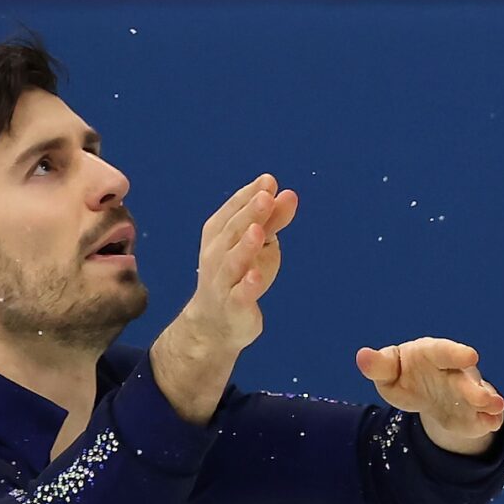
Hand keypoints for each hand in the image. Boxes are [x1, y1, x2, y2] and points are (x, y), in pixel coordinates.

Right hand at [188, 173, 297, 353]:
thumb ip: (273, 219)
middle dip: (249, 213)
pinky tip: (255, 276)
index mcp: (220, 233)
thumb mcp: (258, 243)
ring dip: (245, 246)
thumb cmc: (238, 274)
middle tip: (266, 196)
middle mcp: (217, 254)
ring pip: (233, 261)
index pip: (234, 209)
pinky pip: (239, 294)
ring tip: (258, 231)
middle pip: (233, 231)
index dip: (250, 195)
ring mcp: (223, 281)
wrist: (215, 322)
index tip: (268, 181)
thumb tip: (289, 194)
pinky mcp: (233, 305)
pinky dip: (247, 285)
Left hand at [356, 338, 503, 454]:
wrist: (423, 392)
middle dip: (475, 389)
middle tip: (485, 398)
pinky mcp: (472, 412)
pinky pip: (483, 415)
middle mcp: (455, 371)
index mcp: (433, 355)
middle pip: (465, 379)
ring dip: (488, 402)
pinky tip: (491, 425)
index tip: (470, 355)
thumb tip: (362, 356)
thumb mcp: (388, 372)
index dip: (457, 353)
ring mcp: (467, 392)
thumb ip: (378, 366)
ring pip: (480, 395)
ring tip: (496, 409)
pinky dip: (488, 420)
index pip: (445, 352)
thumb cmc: (404, 375)